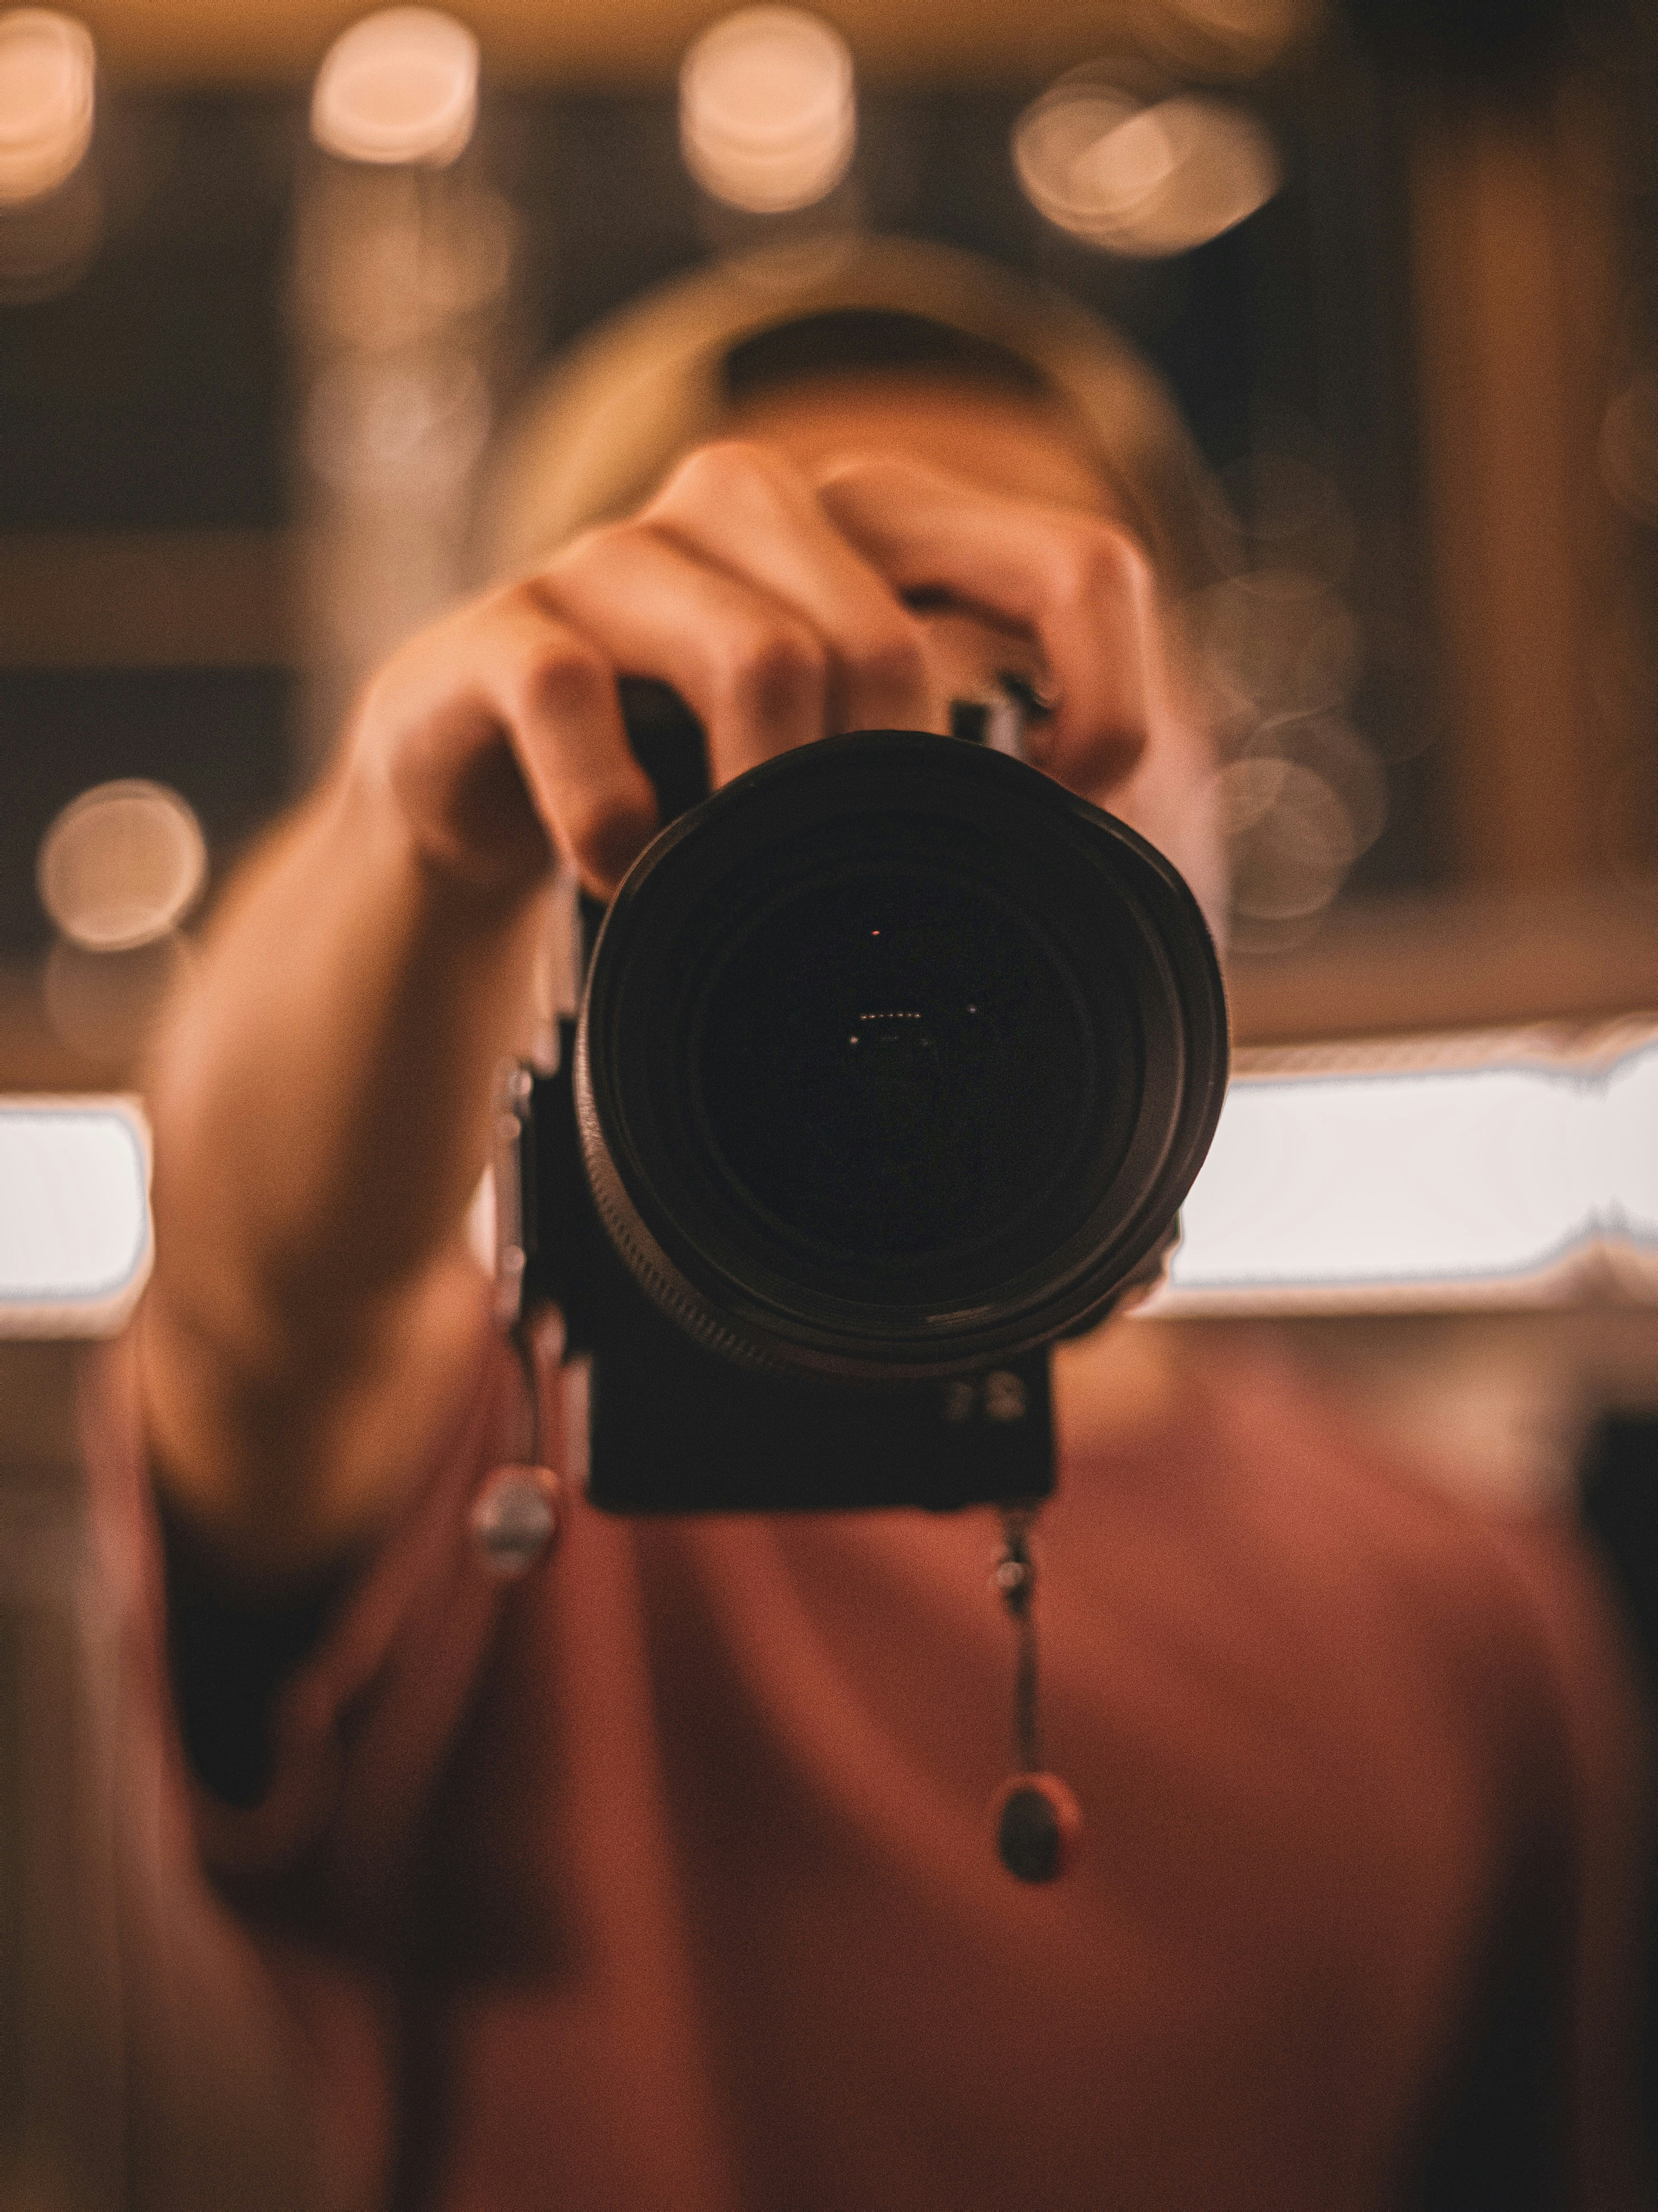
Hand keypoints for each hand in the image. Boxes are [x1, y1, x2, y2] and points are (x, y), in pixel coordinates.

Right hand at [347, 438, 1188, 901]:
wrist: (475, 799)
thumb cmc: (684, 787)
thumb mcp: (841, 775)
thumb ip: (960, 780)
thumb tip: (1103, 855)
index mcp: (875, 531)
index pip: (1070, 562)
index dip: (1104, 691)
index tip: (1073, 809)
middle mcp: (757, 509)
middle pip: (895, 642)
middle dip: (885, 794)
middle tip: (842, 883)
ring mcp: (622, 557)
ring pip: (761, 659)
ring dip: (763, 809)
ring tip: (728, 879)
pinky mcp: (503, 627)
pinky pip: (575, 696)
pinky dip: (613, 819)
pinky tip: (618, 872)